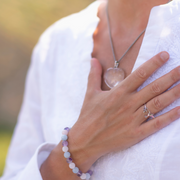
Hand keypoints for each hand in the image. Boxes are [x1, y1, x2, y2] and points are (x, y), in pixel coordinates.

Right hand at [65, 51, 179, 170]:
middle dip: (171, 76)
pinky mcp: (135, 134)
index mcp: (117, 93)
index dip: (154, 63)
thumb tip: (93, 59)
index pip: (139, 74)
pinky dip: (170, 117)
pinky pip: (156, 124)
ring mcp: (133, 119)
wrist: (86, 140)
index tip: (166, 55)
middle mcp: (128, 104)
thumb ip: (93, 75)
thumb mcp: (90, 93)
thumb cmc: (88, 115)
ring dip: (174, 93)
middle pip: (154, 87)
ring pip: (158, 103)